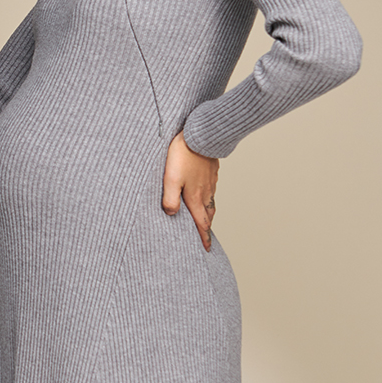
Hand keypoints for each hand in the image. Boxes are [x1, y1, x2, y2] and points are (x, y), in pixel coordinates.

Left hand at [162, 130, 218, 251]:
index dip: (203, 237)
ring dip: (208, 212)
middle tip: (205, 236)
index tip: (206, 248)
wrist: (200, 134)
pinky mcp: (211, 170)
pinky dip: (208, 196)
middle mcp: (205, 191)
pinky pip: (211, 188)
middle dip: (207, 226)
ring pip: (210, 201)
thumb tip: (172, 214)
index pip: (201, 223)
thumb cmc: (183, 154)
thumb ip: (170, 199)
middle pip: (208, 214)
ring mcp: (210, 181)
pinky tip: (204, 191)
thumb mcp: (171, 179)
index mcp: (195, 197)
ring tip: (205, 217)